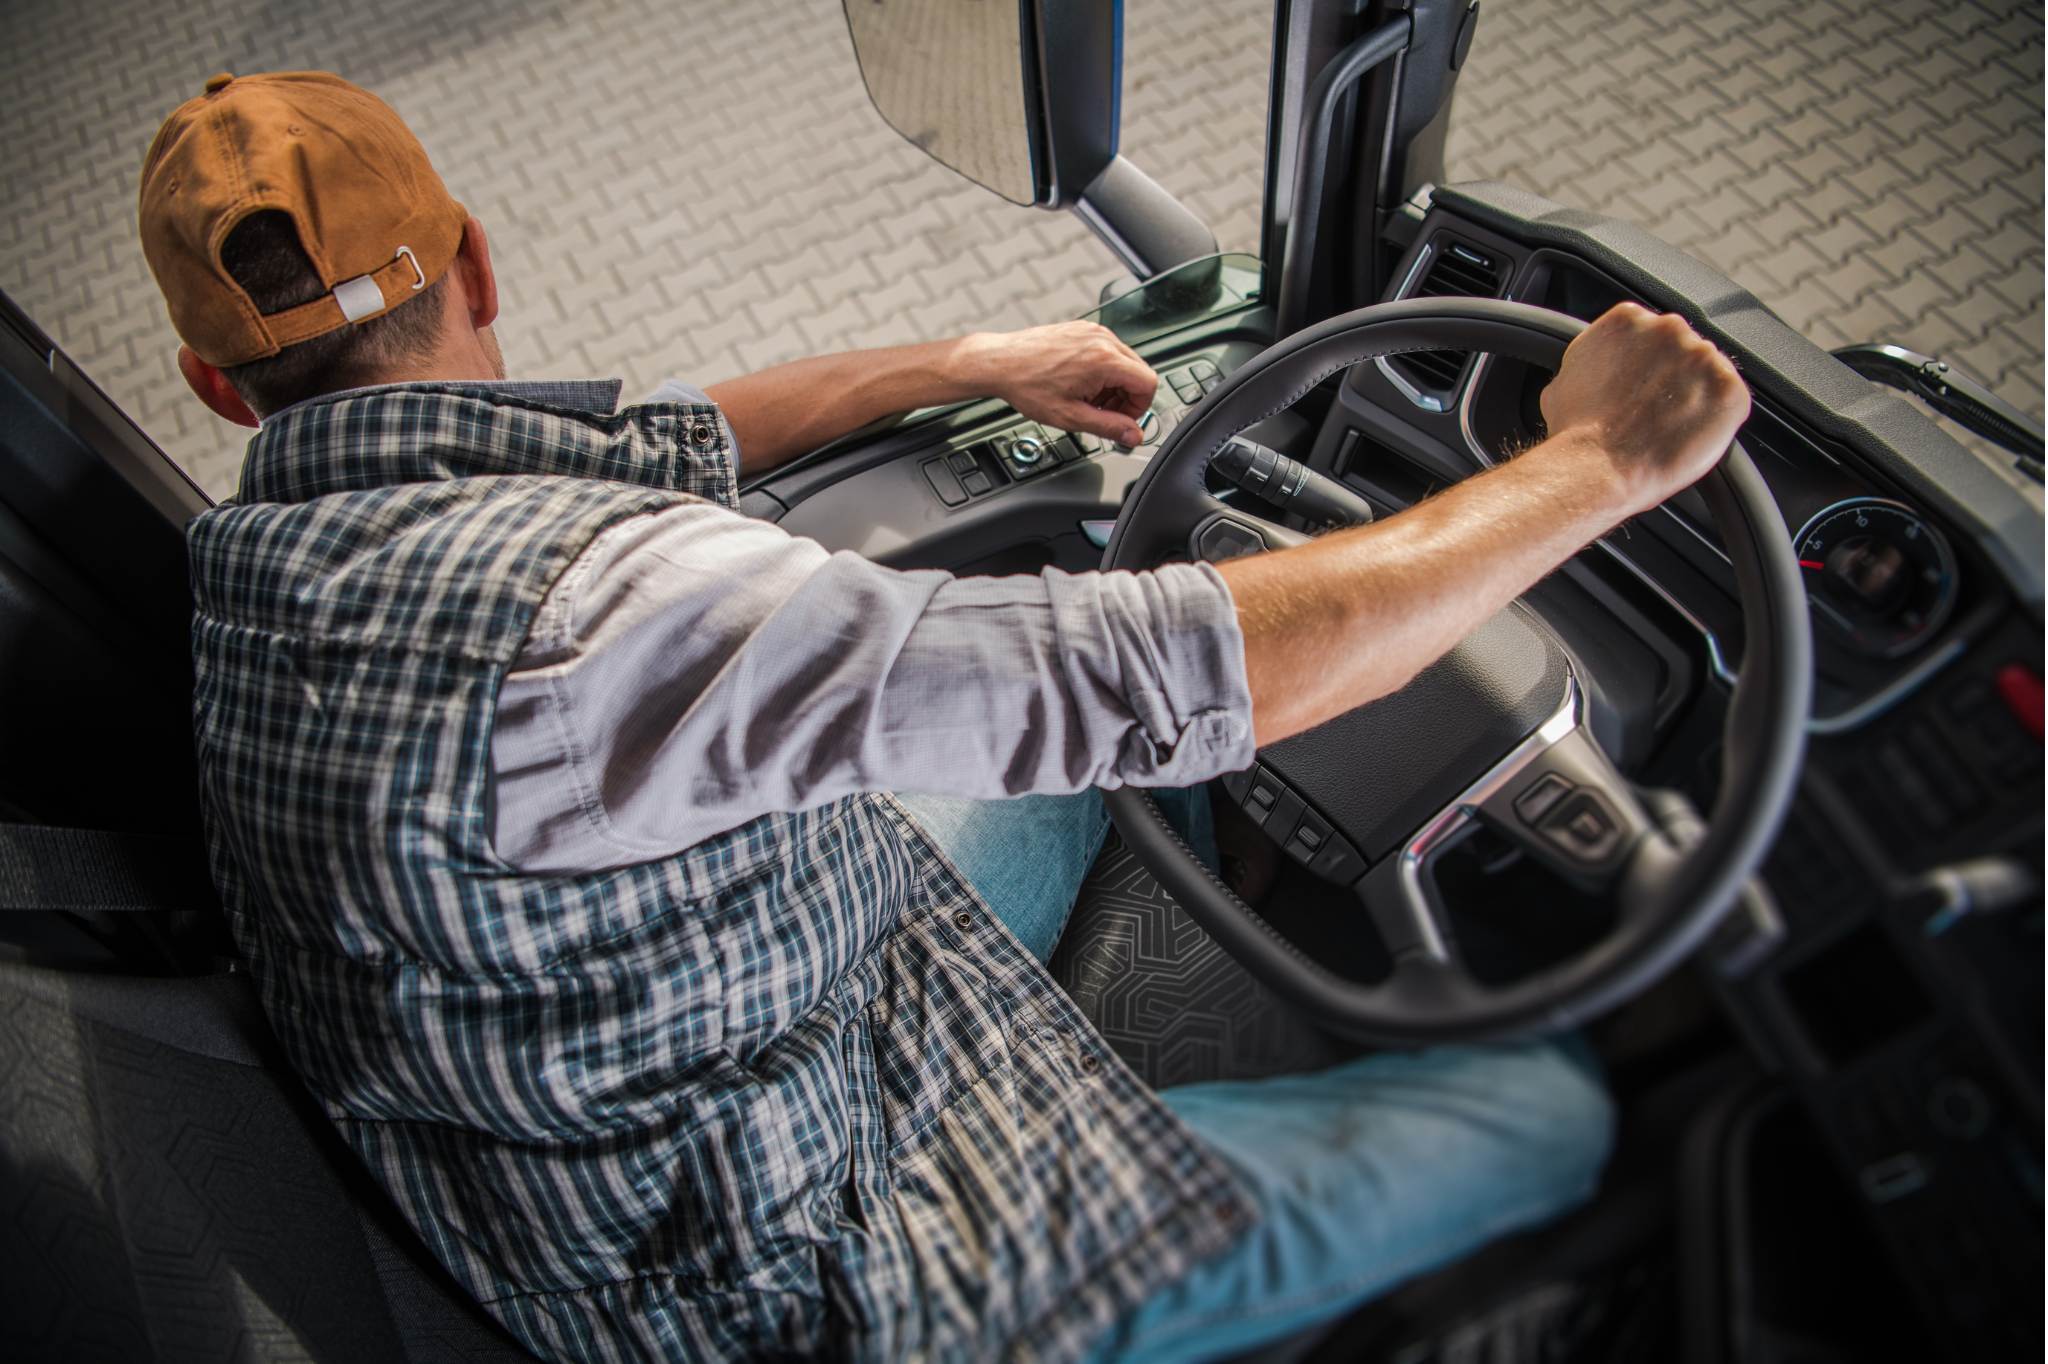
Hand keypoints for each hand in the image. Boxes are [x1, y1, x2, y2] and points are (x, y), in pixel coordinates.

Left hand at [959, 322, 1158, 445]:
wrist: (1000, 363)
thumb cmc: (1027, 385)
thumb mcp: (1071, 416)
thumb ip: (1109, 427)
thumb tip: (1133, 435)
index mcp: (1104, 359)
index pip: (1148, 383)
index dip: (1140, 408)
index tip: (1122, 420)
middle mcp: (1102, 339)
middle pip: (1138, 372)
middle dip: (1126, 398)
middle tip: (1102, 413)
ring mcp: (1092, 331)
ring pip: (1124, 362)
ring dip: (1113, 385)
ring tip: (1086, 399)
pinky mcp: (1082, 330)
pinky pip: (1107, 352)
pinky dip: (1102, 371)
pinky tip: (1079, 384)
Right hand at [1538, 302, 1749, 515]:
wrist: (1595, 467)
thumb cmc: (1575, 432)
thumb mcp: (1564, 380)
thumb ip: (1591, 361)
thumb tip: (1595, 369)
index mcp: (1628, 319)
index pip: (1648, 332)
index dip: (1644, 363)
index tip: (1638, 386)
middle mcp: (1669, 328)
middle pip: (1681, 348)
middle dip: (1672, 377)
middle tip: (1652, 411)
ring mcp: (1703, 357)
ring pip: (1708, 374)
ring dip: (1695, 396)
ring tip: (1667, 428)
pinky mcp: (1729, 390)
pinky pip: (1731, 401)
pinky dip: (1716, 420)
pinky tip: (1687, 435)